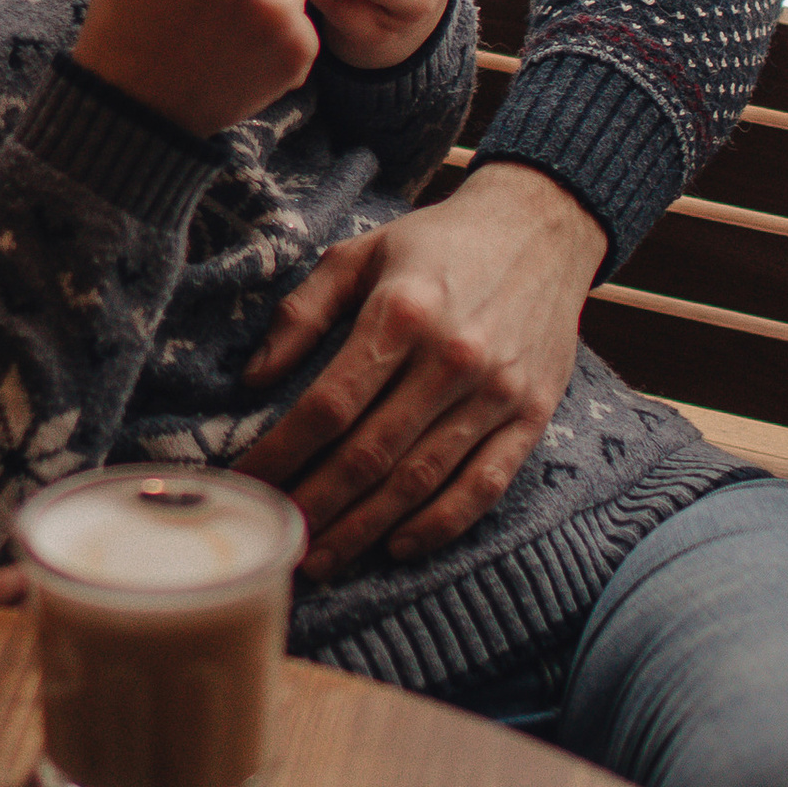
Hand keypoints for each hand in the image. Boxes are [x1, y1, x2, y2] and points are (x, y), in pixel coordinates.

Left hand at [233, 161, 608, 579]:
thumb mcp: (358, 254)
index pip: (329, 404)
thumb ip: (302, 313)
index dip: (282, 453)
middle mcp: (452, 357)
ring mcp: (497, 392)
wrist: (541, 228)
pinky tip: (398, 546)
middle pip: (371, 455)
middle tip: (278, 538)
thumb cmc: (435, 244)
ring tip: (321, 558)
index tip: (246, 484)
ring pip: (421, 480)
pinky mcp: (532, 415)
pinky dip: (440, 524)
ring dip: (366, 528)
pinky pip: (484, 485)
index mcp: (402, 313)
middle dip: (316, 505)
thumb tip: (254, 379)